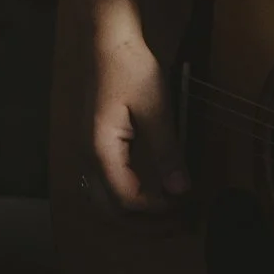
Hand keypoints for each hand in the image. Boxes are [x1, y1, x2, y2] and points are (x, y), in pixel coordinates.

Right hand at [88, 31, 185, 213]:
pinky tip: (149, 198)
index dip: (156, 210)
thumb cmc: (133, 71)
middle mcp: (89, 157)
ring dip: (133, 216)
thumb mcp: (157, 108)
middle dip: (142, 225)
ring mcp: (89, 153)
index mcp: (101, 149)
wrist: (111, 46)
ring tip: (166, 219)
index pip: (125, 198)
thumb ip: (167, 150)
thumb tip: (181, 189)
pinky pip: (105, 186)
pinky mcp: (96, 147)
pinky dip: (126, 200)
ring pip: (103, 201)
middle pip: (109, 209)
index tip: (185, 207)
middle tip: (177, 226)